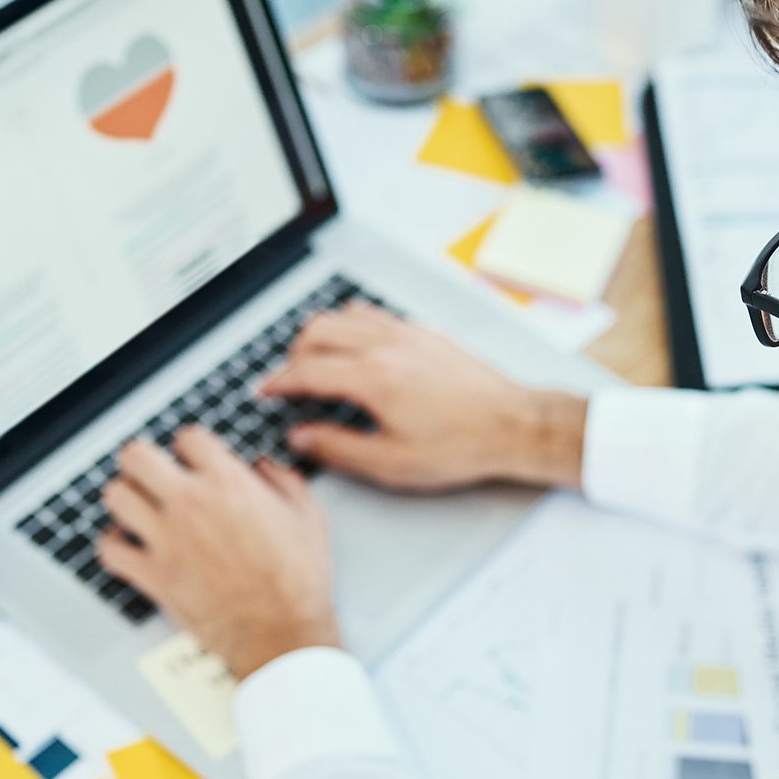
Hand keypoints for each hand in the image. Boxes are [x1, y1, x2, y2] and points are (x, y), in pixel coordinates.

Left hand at [96, 426, 339, 679]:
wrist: (282, 631)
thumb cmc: (298, 580)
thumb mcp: (309, 516)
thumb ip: (284, 480)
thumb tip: (264, 465)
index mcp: (228, 482)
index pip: (187, 437)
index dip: (191, 447)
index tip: (194, 458)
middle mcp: (190, 503)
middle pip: (136, 456)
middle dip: (144, 460)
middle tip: (154, 472)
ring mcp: (166, 539)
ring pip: (116, 496)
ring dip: (126, 497)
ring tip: (140, 506)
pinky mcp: (153, 575)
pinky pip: (108, 549)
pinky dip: (113, 544)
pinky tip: (129, 543)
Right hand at [258, 301, 586, 492]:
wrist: (514, 424)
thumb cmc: (461, 446)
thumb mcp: (391, 463)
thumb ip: (338, 448)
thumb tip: (301, 438)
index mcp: (374, 378)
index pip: (306, 370)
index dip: (277, 383)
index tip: (264, 392)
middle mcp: (387, 345)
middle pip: (317, 331)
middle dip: (293, 356)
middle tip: (288, 381)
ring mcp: (407, 333)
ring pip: (344, 315)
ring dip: (319, 335)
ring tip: (314, 362)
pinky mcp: (425, 332)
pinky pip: (374, 314)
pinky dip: (351, 324)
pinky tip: (354, 345)